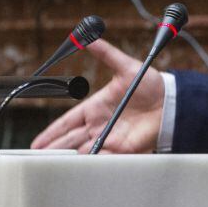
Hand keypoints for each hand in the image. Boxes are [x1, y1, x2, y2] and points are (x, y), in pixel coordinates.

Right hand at [30, 39, 165, 153]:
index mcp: (95, 107)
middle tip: (36, 159)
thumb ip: (106, 53)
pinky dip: (92, 163)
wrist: (171, 101)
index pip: (67, 122)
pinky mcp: (123, 148)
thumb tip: (89, 38)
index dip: (51, 133)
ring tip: (52, 166)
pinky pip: (104, 158)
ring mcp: (110, 138)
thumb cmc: (150, 84)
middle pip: (70, 141)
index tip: (36, 143)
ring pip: (82, 151)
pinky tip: (78, 168)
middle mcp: (99, 125)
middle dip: (53, 150)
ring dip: (68, 158)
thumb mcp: (125, 66)